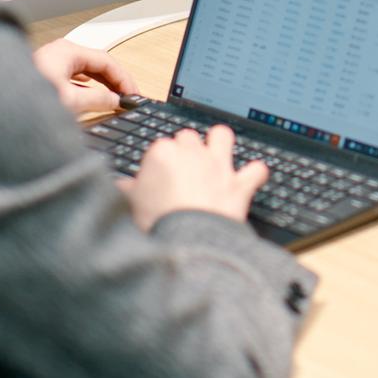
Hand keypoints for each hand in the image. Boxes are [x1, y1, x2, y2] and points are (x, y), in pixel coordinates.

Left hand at [31, 39, 139, 114]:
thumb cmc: (23, 98)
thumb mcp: (71, 101)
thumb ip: (99, 99)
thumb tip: (116, 100)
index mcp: (68, 51)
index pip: (107, 60)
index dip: (124, 78)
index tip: (133, 94)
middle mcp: (59, 53)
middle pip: (96, 64)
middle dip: (114, 81)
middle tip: (127, 98)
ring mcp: (50, 63)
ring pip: (85, 72)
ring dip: (100, 86)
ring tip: (113, 100)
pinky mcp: (43, 76)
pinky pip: (73, 79)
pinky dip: (86, 88)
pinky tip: (89, 98)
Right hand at [120, 125, 269, 226]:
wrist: (189, 242)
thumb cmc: (157, 223)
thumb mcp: (130, 205)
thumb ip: (126, 190)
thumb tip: (121, 186)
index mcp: (163, 153)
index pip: (160, 147)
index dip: (159, 163)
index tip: (157, 177)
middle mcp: (193, 153)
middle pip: (188, 137)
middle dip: (187, 149)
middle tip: (183, 168)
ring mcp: (218, 166)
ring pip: (222, 135)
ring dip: (221, 143)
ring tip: (216, 155)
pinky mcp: (239, 184)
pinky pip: (256, 169)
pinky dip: (255, 173)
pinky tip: (251, 177)